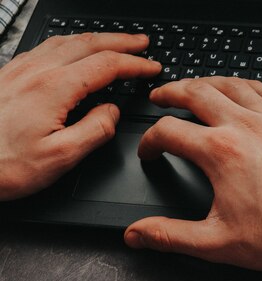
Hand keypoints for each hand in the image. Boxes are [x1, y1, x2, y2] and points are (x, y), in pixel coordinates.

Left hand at [0, 33, 161, 200]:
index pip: (106, 66)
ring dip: (97, 39)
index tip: (153, 67)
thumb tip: (111, 112)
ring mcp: (19, 70)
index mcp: (53, 89)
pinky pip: (46, 48)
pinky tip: (73, 50)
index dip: (135, 65)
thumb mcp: (61, 157)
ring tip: (115, 42)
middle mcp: (36, 72)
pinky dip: (71, 43)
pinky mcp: (8, 75)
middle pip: (88, 44)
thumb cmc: (3, 165)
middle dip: (121, 42)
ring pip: (66, 41)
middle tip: (142, 44)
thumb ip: (95, 131)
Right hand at [124, 77, 261, 276]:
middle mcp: (247, 127)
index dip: (150, 140)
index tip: (150, 152)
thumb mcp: (217, 243)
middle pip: (197, 93)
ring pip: (234, 85)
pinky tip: (246, 89)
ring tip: (197, 85)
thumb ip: (170, 236)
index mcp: (221, 152)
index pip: (169, 131)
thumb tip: (137, 234)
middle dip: (172, 93)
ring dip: (209, 82)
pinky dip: (250, 85)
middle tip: (161, 95)